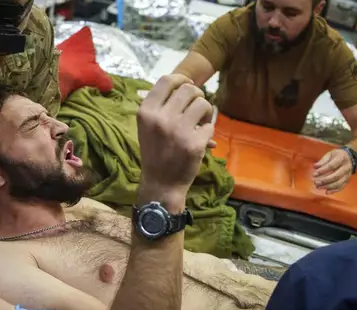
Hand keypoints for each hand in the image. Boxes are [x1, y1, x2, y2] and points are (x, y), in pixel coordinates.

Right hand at [137, 74, 214, 198]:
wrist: (160, 184)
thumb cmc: (155, 153)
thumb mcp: (147, 127)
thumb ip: (161, 106)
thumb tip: (186, 84)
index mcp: (146, 112)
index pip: (166, 80)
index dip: (181, 78)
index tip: (189, 85)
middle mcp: (160, 118)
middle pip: (188, 89)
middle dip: (197, 95)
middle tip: (196, 108)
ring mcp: (178, 130)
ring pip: (203, 103)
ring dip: (205, 111)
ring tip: (200, 123)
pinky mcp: (194, 143)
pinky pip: (210, 125)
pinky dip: (208, 131)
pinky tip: (201, 140)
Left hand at [312, 148, 352, 193]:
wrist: (350, 157)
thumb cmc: (337, 155)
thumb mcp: (330, 154)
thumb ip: (322, 161)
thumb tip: (315, 167)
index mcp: (341, 158)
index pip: (331, 166)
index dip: (322, 171)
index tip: (314, 174)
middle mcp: (346, 167)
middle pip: (336, 176)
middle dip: (325, 180)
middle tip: (315, 182)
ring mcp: (348, 174)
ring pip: (339, 183)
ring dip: (328, 186)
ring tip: (318, 187)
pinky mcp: (347, 180)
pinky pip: (342, 186)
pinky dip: (334, 190)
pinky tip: (326, 192)